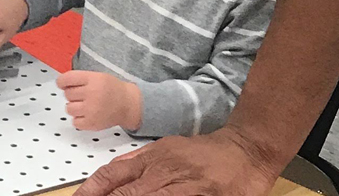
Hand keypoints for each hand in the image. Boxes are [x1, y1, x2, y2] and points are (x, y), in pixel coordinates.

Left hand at [57, 70, 140, 131]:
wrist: (128, 104)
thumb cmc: (112, 89)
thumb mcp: (98, 76)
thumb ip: (79, 78)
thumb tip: (60, 83)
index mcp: (93, 79)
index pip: (67, 79)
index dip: (61, 81)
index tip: (62, 84)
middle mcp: (92, 94)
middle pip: (67, 94)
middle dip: (73, 94)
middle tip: (84, 95)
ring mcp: (92, 110)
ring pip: (68, 108)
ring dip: (74, 107)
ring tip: (86, 105)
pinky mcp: (92, 123)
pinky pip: (75, 122)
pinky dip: (79, 119)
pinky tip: (88, 114)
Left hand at [74, 127, 282, 195]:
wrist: (245, 149)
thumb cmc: (204, 152)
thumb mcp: (166, 148)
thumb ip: (139, 160)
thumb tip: (111, 172)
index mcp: (152, 158)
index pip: (113, 174)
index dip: (93, 189)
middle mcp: (163, 171)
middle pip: (127, 192)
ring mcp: (184, 185)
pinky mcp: (204, 195)